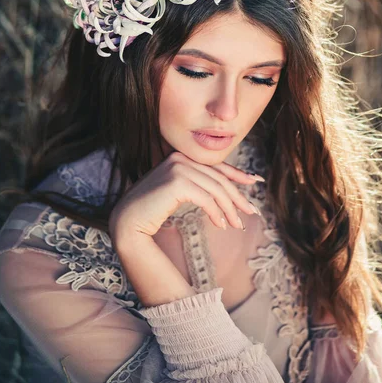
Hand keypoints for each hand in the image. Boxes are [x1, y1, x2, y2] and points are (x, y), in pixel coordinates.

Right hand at [109, 150, 262, 242]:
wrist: (128, 220)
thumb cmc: (152, 209)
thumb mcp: (179, 192)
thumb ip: (198, 185)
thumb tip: (225, 190)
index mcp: (181, 157)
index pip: (215, 165)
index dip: (237, 174)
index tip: (254, 181)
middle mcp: (180, 158)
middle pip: (219, 178)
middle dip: (238, 196)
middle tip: (251, 212)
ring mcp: (178, 168)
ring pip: (215, 189)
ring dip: (229, 209)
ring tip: (237, 225)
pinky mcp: (177, 182)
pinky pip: (206, 199)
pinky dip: (216, 213)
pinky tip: (220, 225)